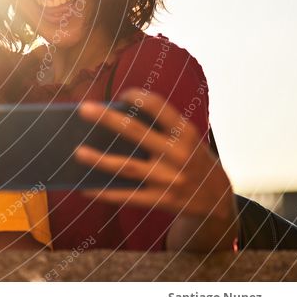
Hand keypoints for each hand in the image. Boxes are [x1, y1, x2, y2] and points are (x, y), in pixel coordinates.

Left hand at [74, 89, 236, 223]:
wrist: (219, 202)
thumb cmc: (192, 161)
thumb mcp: (188, 141)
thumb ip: (160, 130)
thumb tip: (114, 119)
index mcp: (186, 133)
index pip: (160, 107)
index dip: (139, 97)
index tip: (121, 94)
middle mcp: (178, 154)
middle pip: (136, 133)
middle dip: (108, 120)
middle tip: (83, 109)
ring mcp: (170, 179)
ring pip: (128, 168)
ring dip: (100, 160)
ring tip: (78, 152)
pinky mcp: (162, 201)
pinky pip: (129, 197)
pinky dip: (106, 193)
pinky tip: (85, 188)